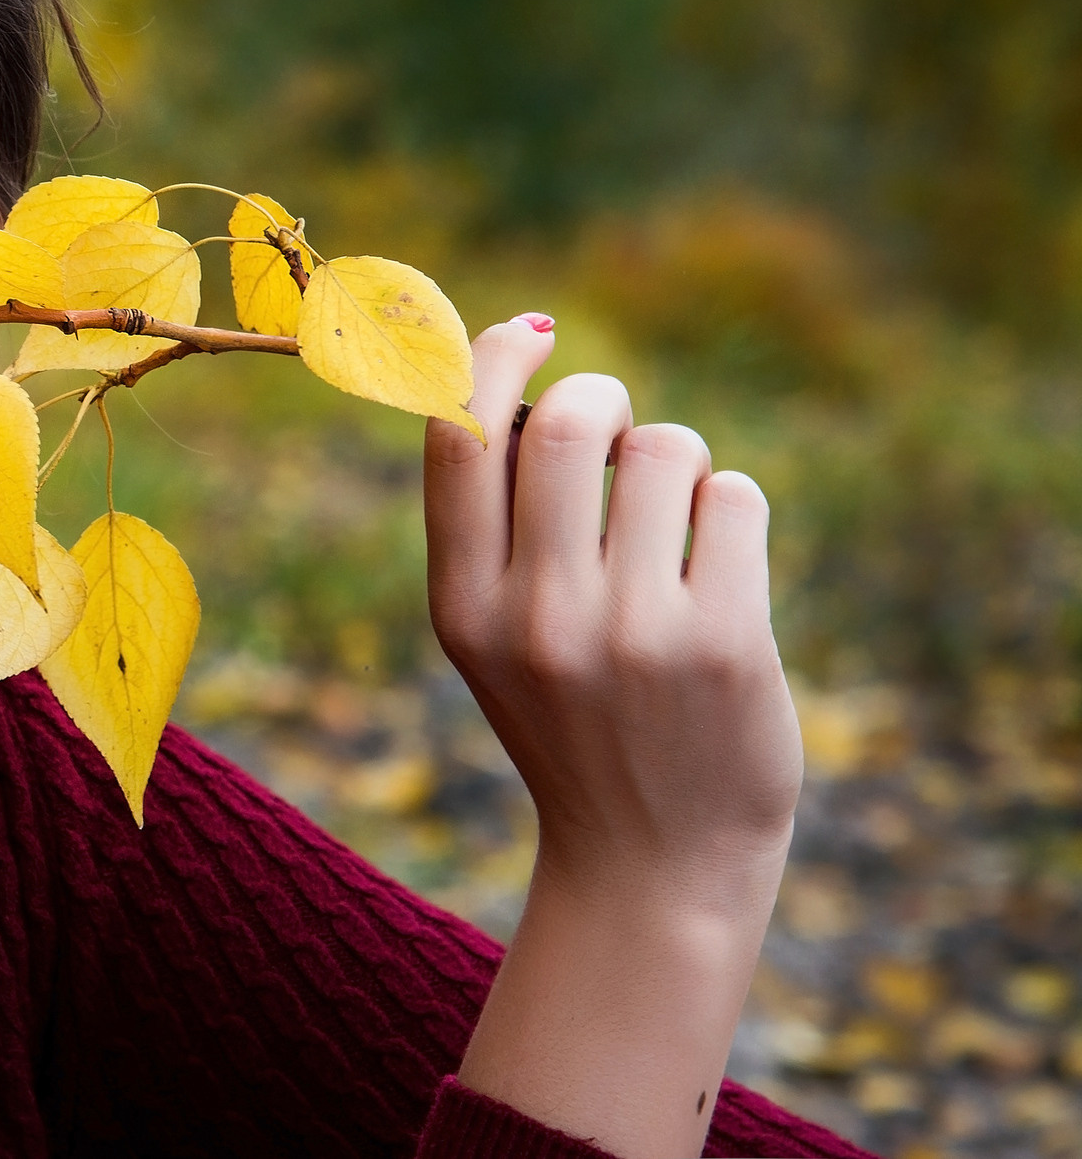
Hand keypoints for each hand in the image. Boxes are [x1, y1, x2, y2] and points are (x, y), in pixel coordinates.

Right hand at [423, 314, 802, 1155]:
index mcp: (460, 607)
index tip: (530, 328)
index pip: (457, 437)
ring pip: (663, 448)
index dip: (489, 356)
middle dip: (604, 398)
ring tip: (673, 520)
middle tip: (620, 433)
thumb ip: (494, 521)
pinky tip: (717, 568)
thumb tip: (517, 363)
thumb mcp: (496, 635)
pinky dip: (730, 510)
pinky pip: (733, 497)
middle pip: (567, 421)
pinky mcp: (722, 644)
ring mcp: (630, 632)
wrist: (653, 862)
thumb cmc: (574, 720)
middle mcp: (535, 617)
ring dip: (677, 460)